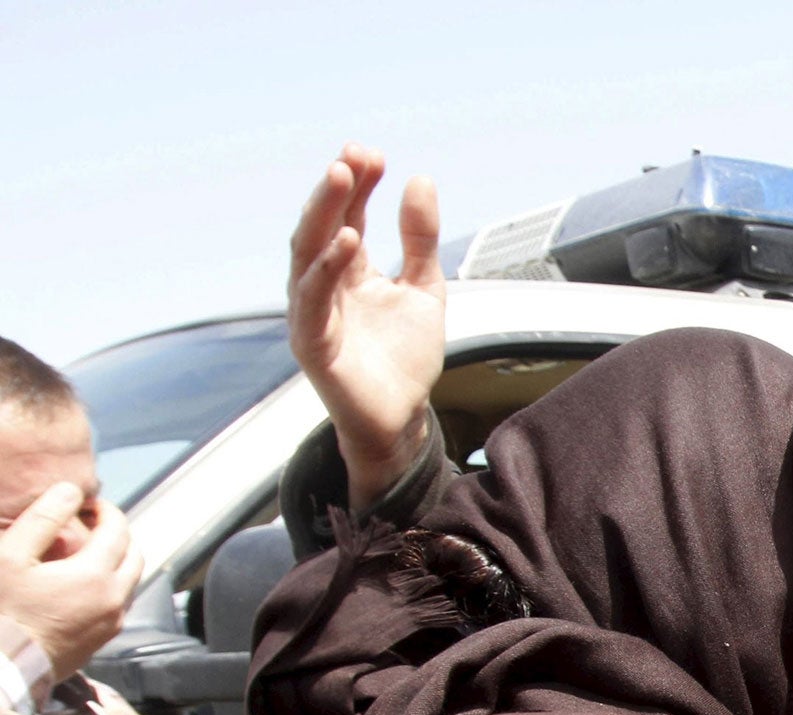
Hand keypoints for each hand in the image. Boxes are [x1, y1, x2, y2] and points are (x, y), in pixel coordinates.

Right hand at [0, 486, 140, 682]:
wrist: (1, 667)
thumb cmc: (0, 612)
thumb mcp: (10, 556)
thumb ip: (43, 519)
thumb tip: (70, 492)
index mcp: (95, 576)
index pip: (117, 530)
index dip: (106, 511)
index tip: (89, 504)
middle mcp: (113, 600)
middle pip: (134, 556)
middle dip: (117, 534)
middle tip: (91, 524)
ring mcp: (110, 624)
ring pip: (129, 582)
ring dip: (116, 561)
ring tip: (85, 551)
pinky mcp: (101, 641)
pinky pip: (117, 604)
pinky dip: (109, 585)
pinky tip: (80, 582)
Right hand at [289, 145, 444, 507]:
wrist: (402, 419)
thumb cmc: (405, 358)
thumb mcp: (424, 289)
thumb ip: (420, 240)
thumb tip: (420, 179)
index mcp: (348, 270)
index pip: (346, 214)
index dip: (357, 184)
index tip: (374, 155)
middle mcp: (323, 285)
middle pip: (321, 225)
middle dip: (336, 188)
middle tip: (353, 155)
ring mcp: (313, 312)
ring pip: (307, 253)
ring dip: (323, 213)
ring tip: (342, 176)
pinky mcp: (311, 343)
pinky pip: (313, 299)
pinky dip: (327, 268)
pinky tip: (349, 240)